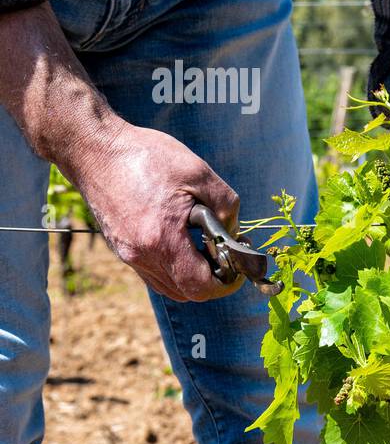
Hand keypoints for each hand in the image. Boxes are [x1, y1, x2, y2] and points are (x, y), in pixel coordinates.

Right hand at [63, 121, 242, 301]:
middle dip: (213, 281)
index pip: (199, 286)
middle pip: (185, 293)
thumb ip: (227, 207)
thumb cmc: (147, 157)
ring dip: (192, 277)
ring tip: (207, 248)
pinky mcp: (121, 248)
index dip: (226, 285)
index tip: (239, 269)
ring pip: (168, 287)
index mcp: (162, 239)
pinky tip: (184, 242)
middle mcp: (141, 255)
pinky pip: (153, 273)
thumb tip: (232, 233)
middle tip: (227, 255)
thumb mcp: (200, 173)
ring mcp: (128, 254)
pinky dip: (174, 268)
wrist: (95, 149)